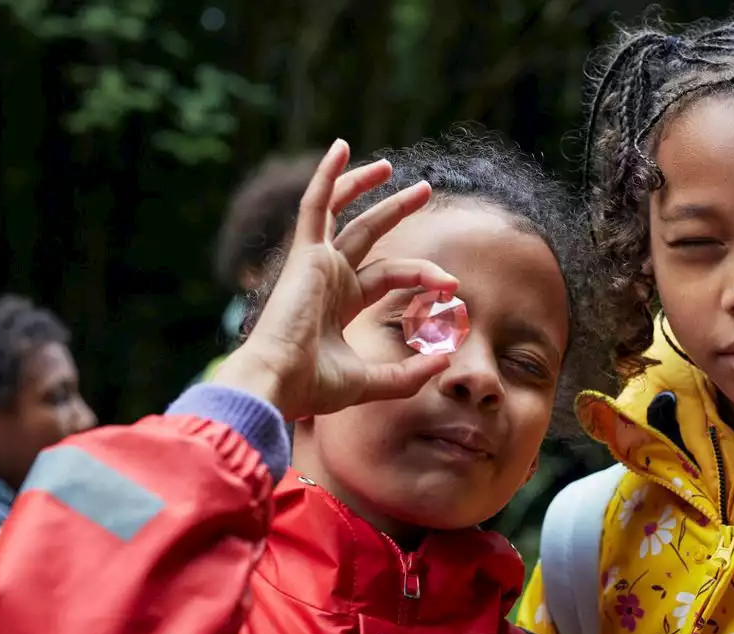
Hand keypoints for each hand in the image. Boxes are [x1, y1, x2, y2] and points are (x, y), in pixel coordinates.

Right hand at [212, 139, 458, 419]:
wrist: (280, 381)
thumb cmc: (314, 386)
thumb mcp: (372, 382)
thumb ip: (408, 374)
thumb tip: (445, 360)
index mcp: (340, 303)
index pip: (390, 274)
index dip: (424, 275)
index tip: (453, 287)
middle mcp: (328, 277)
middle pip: (369, 234)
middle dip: (397, 210)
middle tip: (425, 190)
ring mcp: (315, 262)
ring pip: (343, 211)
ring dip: (366, 186)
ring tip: (393, 167)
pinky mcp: (306, 253)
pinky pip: (315, 203)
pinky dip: (328, 176)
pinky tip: (342, 148)